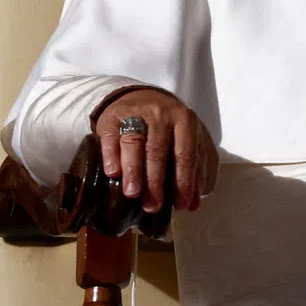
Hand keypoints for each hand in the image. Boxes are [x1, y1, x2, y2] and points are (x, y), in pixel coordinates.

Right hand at [95, 89, 217, 212]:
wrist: (139, 99)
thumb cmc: (166, 128)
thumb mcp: (185, 140)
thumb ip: (193, 169)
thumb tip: (193, 204)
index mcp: (184, 120)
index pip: (185, 153)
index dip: (184, 180)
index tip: (181, 204)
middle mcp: (161, 114)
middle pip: (158, 149)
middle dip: (156, 180)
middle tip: (152, 206)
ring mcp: (136, 112)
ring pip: (134, 142)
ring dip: (134, 170)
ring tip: (132, 193)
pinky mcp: (112, 116)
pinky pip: (111, 136)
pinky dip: (111, 155)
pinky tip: (113, 173)